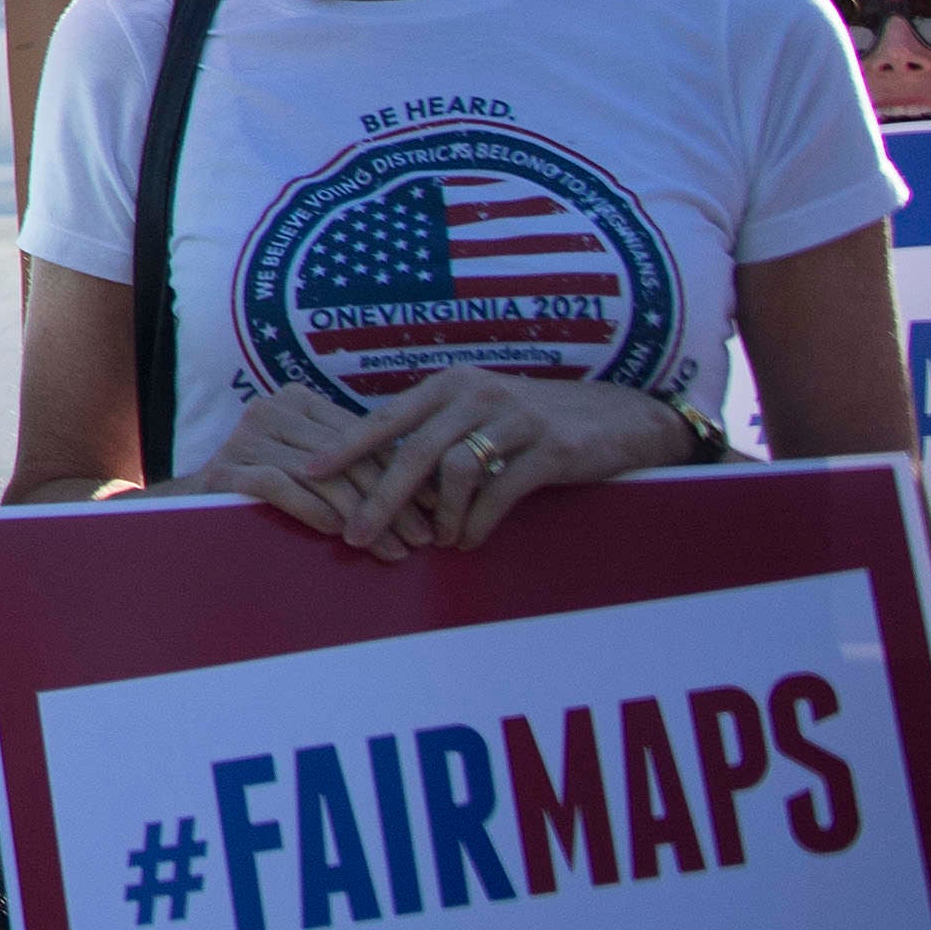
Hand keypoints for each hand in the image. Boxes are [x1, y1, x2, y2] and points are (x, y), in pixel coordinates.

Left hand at [205, 373, 695, 558]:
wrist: (621, 418)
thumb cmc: (538, 422)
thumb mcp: (481, 415)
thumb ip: (436, 433)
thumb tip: (378, 472)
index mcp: (449, 386)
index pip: (384, 418)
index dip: (344, 447)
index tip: (309, 475)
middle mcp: (475, 394)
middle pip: (411, 451)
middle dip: (378, 497)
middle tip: (354, 535)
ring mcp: (514, 418)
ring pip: (453, 471)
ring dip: (436, 515)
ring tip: (430, 543)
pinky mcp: (551, 447)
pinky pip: (500, 489)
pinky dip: (478, 521)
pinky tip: (468, 540)